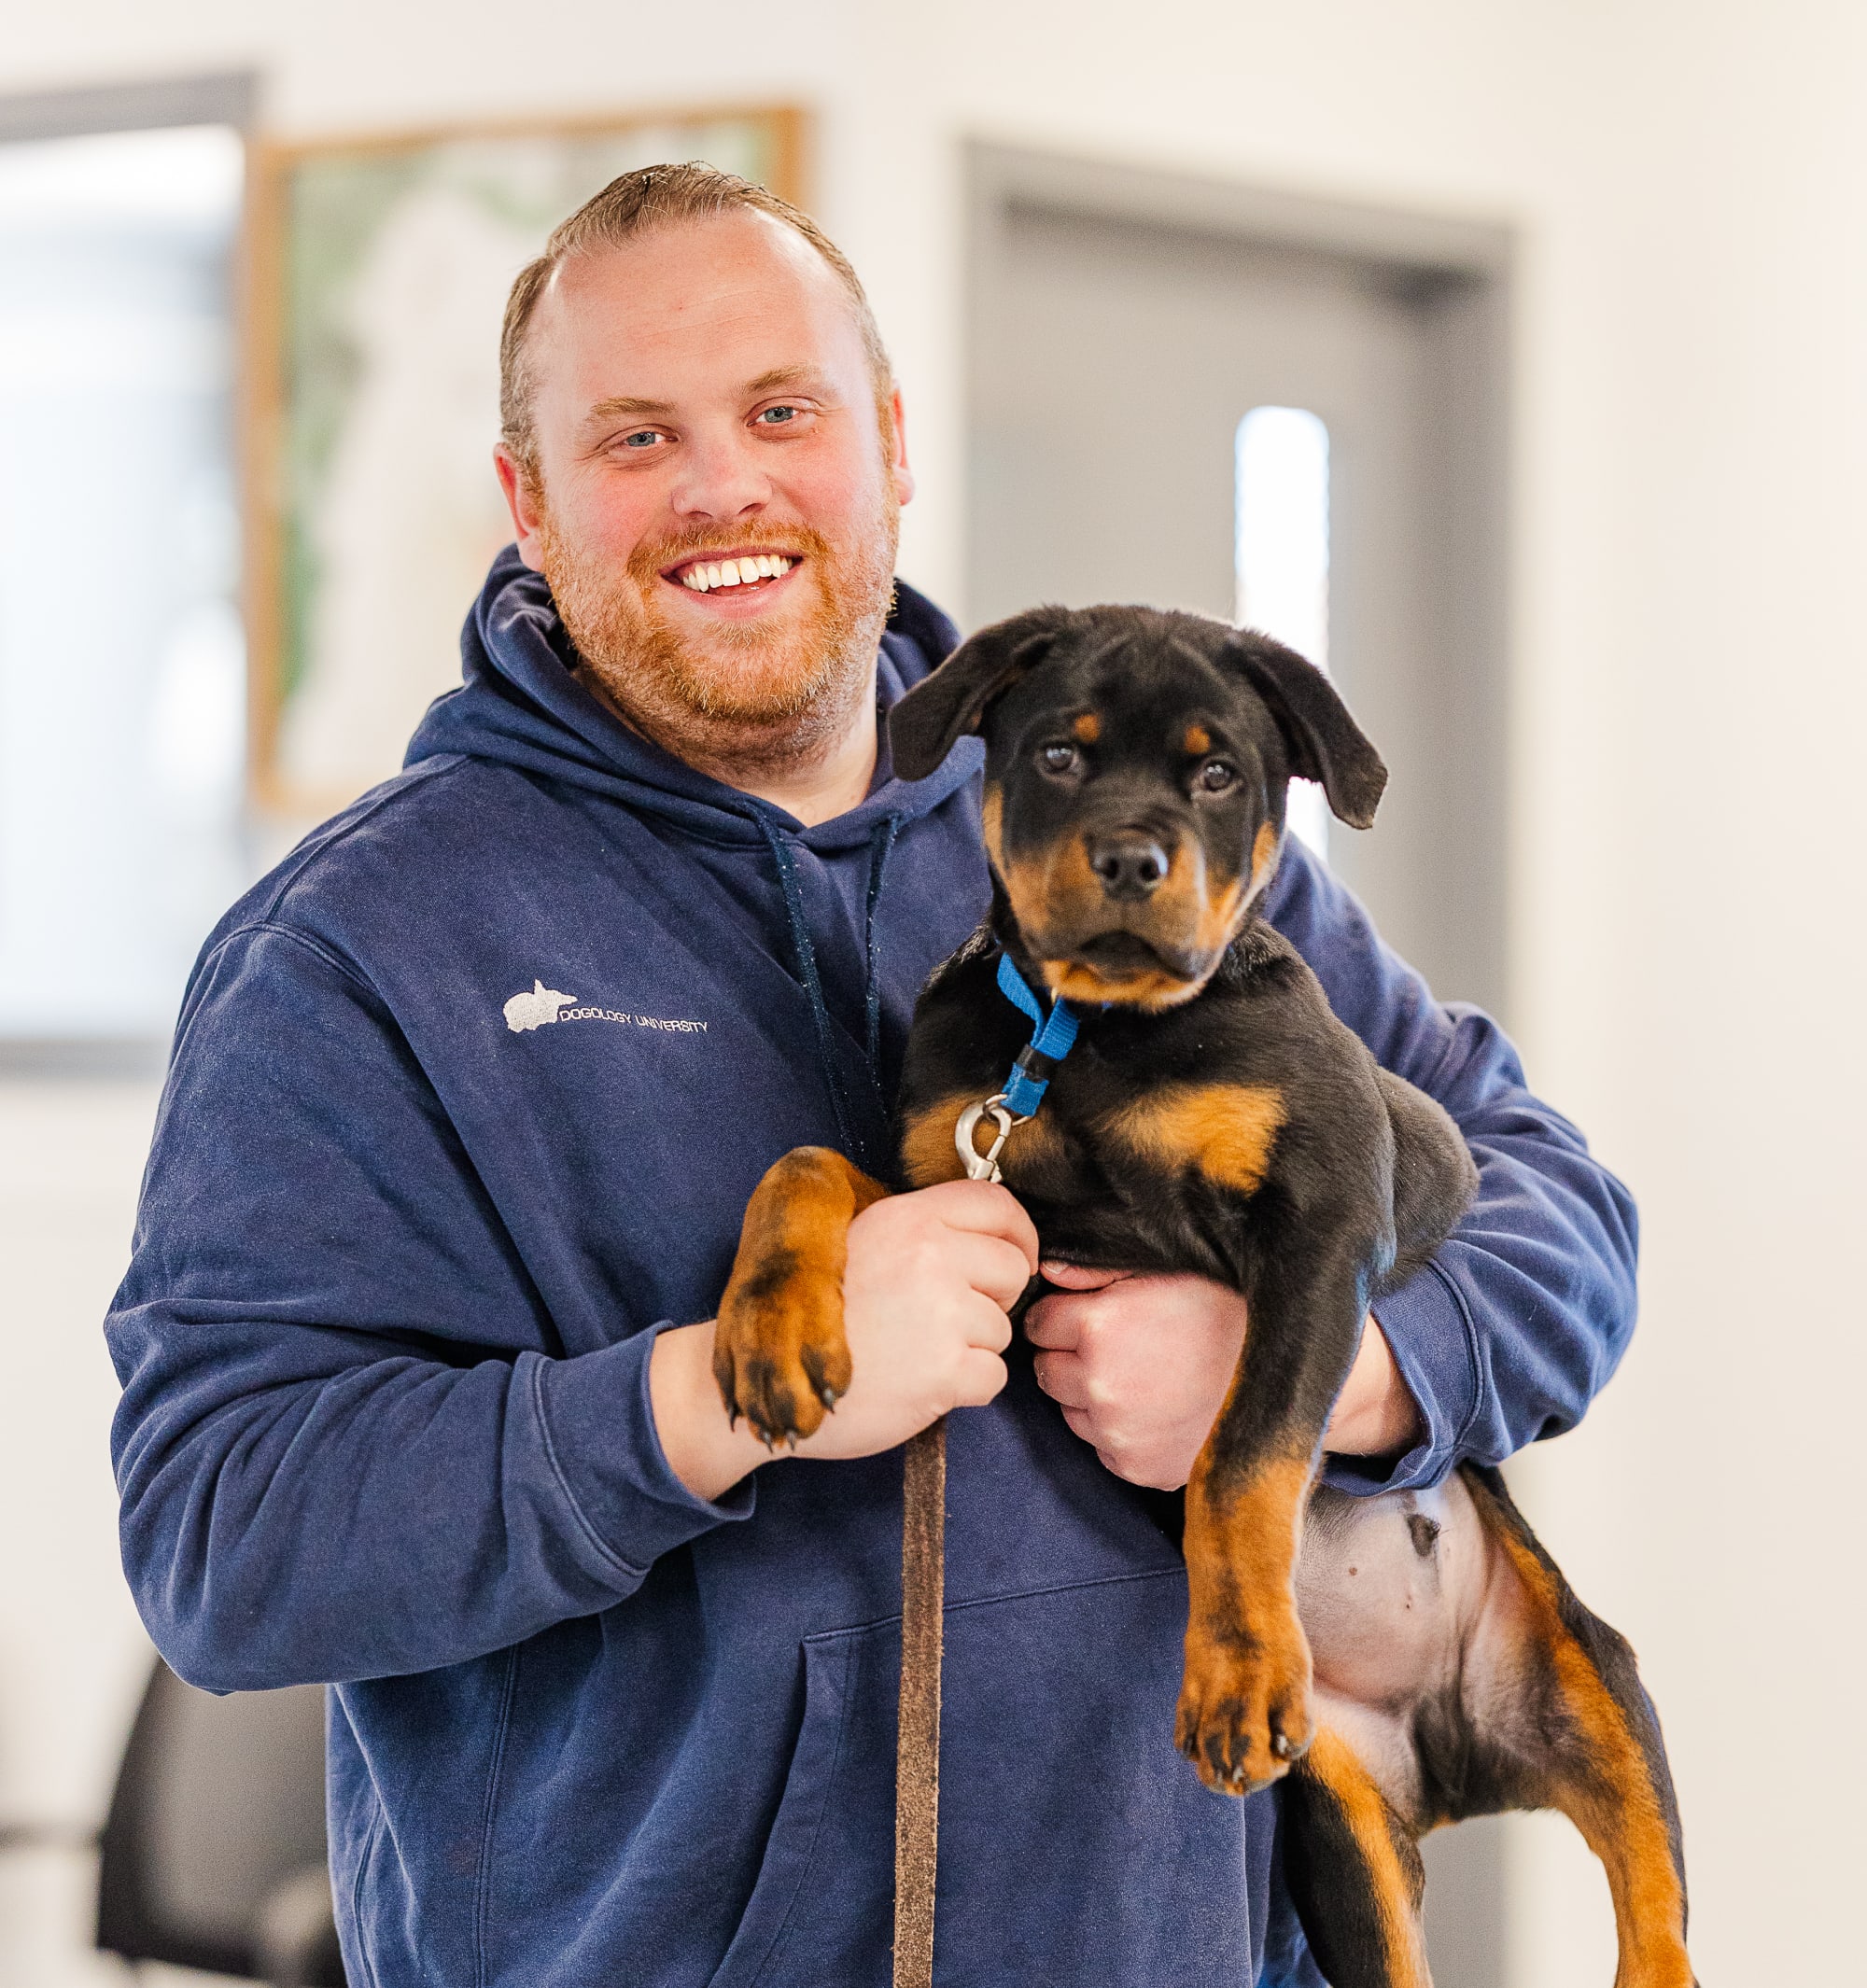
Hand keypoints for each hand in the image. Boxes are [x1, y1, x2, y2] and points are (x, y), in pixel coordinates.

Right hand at [652, 1180, 1037, 1497]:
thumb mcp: (862, 1244)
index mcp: (907, 1218)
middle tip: (951, 1318)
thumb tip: (987, 1237)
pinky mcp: (944, 1371)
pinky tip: (923, 1384)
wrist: (775, 1379)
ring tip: (918, 1353)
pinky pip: (993, 1377)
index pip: (997, 1205)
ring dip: (973, 1348)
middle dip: (994, 1297)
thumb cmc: (815, 1317)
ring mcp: (940, 1314)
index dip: (1017, 1234)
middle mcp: (929, 1256)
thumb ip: (920, 1233)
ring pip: (1001, 1329)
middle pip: (1012, 1268)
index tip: (1014, 1258)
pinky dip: (967, 1388)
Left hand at [1026, 1265, 1244, 1489]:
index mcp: (1098, 1327)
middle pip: (1047, 1370)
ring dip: (1091, 1396)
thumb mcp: (1163, 1270)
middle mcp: (1099, 1385)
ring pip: (1071, 1411)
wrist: (1288, 1378)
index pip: (1039, 1323)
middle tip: (1118, 1346)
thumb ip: (1095, 1268)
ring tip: (1142, 1377)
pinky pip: (1104, 1448)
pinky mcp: (1138, 1469)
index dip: (1062, 1316)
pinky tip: (1156, 1409)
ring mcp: (1117, 1433)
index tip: (1089, 1315)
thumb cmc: (1228, 1313)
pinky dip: (1119, 1432)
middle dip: (1071, 1356)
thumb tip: (1046, 1270)